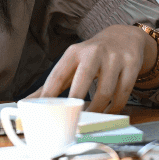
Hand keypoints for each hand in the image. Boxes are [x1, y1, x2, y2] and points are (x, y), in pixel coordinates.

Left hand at [27, 25, 153, 113]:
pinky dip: (115, 109)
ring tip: (91, 122)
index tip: (43, 113)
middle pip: (83, 81)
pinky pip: (123, 94)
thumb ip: (52, 83)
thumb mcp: (71, 63)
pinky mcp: (131, 65)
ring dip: (97, 111)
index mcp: (73, 53)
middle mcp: (93, 53)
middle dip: (76, 103)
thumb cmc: (91, 56)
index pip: (57, 75)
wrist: (123, 37)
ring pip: (105, 92)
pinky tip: (109, 115)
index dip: (49, 95)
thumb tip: (28, 103)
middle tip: (70, 122)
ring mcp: (114, 58)